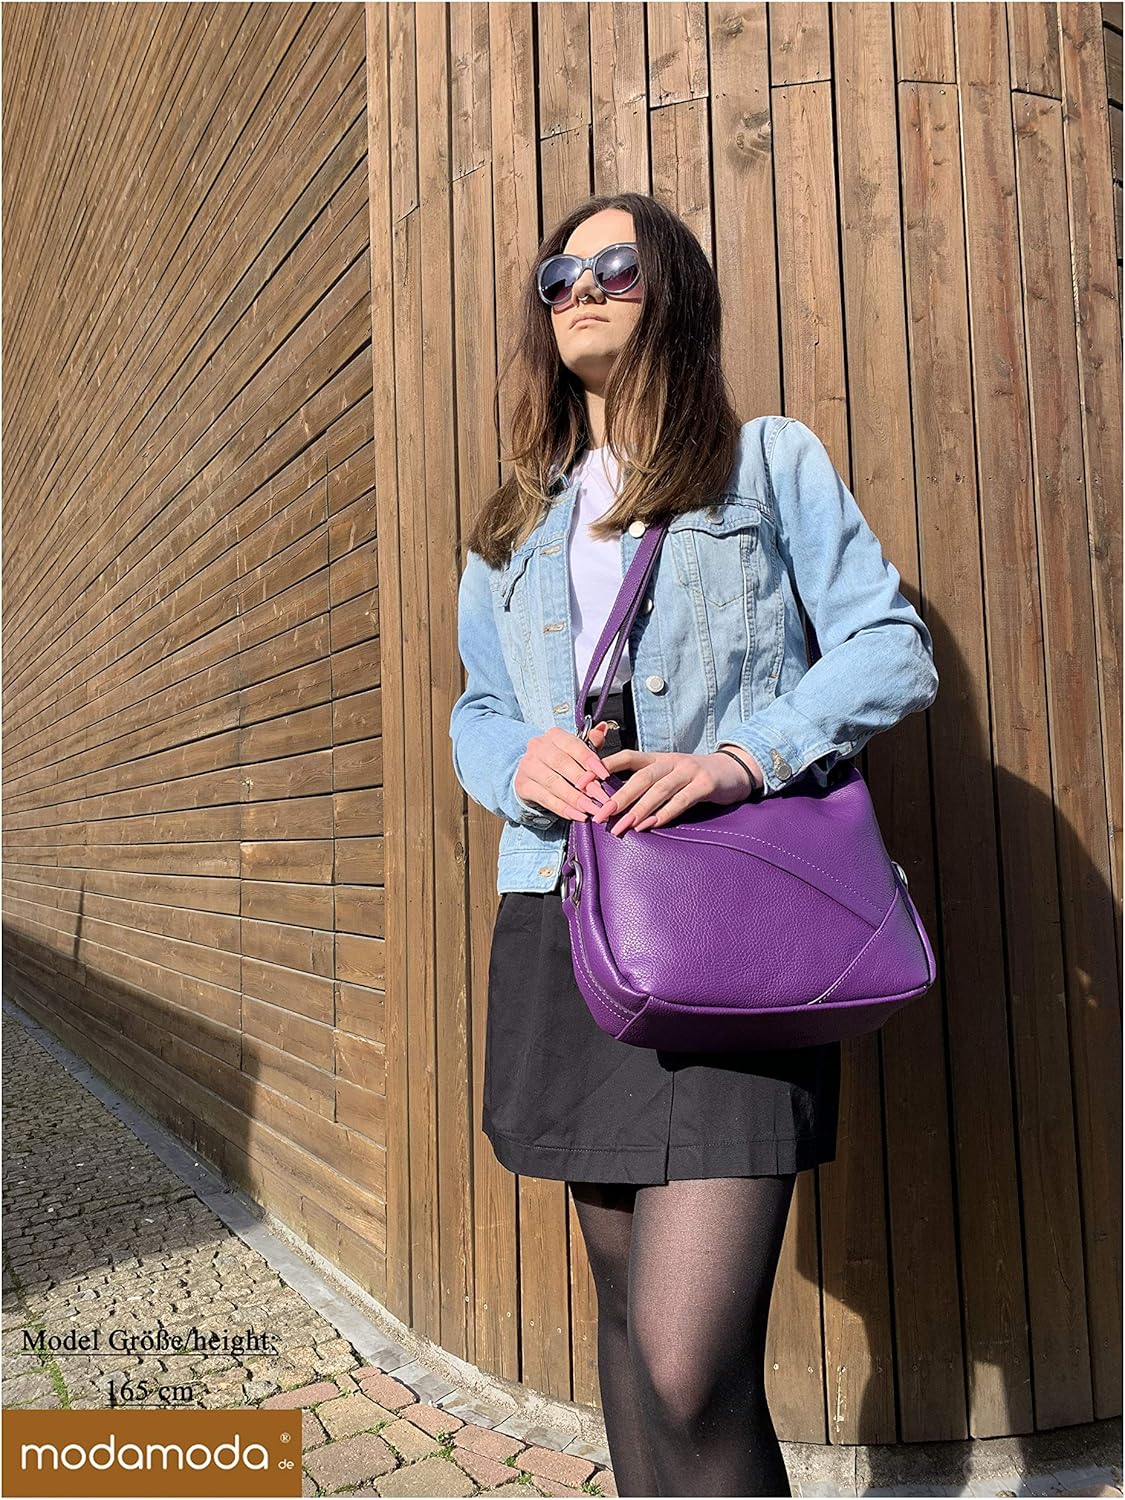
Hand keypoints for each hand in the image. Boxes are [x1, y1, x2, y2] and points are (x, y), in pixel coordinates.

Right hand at [514, 724, 617, 820]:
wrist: (531, 774)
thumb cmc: (560, 761)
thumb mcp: (575, 750)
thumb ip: (590, 742)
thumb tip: (603, 728)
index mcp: (554, 736)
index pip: (573, 745)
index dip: (589, 760)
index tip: (605, 775)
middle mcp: (538, 747)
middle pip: (562, 764)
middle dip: (585, 783)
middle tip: (602, 798)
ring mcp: (528, 766)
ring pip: (553, 783)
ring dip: (576, 799)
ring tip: (592, 810)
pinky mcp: (523, 786)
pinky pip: (545, 799)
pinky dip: (563, 809)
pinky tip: (578, 815)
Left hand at [590, 749, 757, 835]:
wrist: (734, 771)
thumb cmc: (694, 777)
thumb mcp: (669, 774)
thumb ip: (646, 784)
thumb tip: (613, 803)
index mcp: (657, 758)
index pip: (626, 757)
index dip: (603, 767)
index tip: (582, 782)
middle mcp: (671, 761)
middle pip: (640, 777)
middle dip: (618, 797)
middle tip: (600, 815)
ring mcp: (689, 771)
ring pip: (659, 789)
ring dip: (639, 809)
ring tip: (623, 825)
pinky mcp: (706, 784)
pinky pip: (682, 800)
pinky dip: (666, 813)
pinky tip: (652, 825)